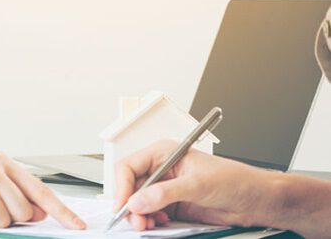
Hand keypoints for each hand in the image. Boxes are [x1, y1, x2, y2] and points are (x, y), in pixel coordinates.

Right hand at [114, 140, 273, 230]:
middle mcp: (162, 169)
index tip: (123, 205)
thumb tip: (138, 201)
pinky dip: (150, 220)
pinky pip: (150, 213)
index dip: (122, 186)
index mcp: (164, 153)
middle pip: (130, 186)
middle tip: (136, 220)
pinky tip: (158, 223)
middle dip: (129, 204)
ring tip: (147, 224)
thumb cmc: (235, 180)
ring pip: (138, 202)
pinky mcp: (172, 204)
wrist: (255, 200)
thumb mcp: (198, 184)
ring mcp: (166, 188)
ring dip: (139, 215)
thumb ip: (165, 193)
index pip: (129, 166)